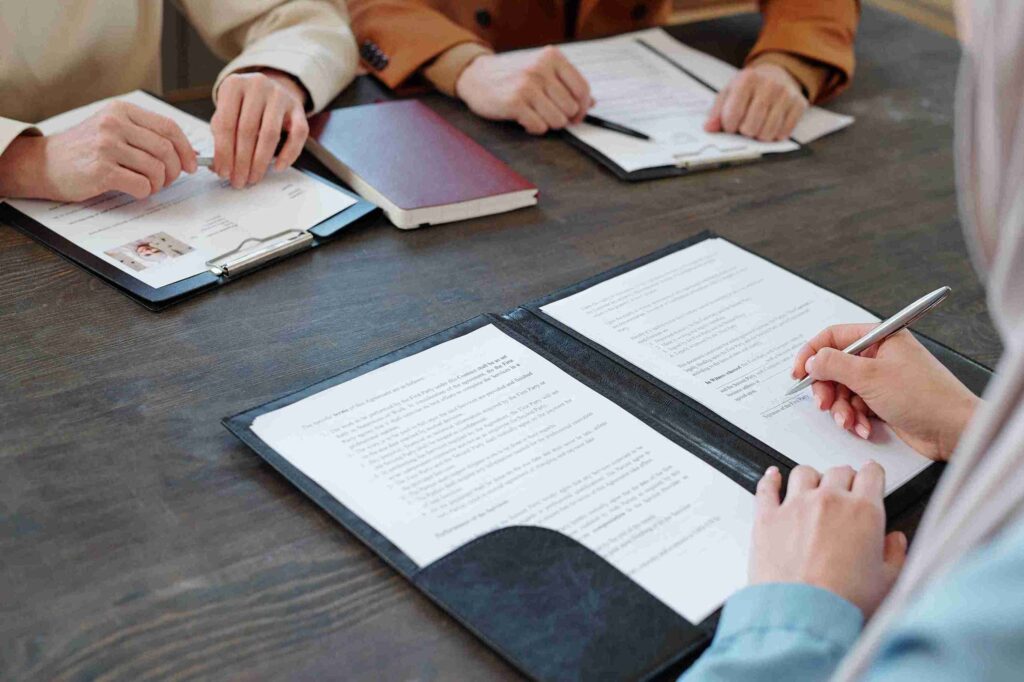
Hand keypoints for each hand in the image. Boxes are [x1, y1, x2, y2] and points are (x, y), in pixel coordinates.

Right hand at [0, 101, 195, 201]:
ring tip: (149, 186)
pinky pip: (141, 185)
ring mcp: (106, 146)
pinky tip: (135, 191)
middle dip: (174, 170)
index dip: (186, 149)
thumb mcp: (113, 130)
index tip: (191, 165)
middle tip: (168, 180)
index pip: (168, 127)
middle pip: (166, 149)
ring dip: (159, 184)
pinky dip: (145, 193)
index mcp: (121, 110)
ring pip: (156, 169)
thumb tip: (188, 153)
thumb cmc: (84, 150)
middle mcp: (114, 124)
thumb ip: (146, 135)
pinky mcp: (101, 170)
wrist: (44, 163)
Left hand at [211, 69, 308, 188]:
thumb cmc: (245, 106)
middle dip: (242, 161)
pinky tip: (278, 166)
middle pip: (248, 130)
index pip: (226, 123)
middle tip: (239, 180)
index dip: (224, 152)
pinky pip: (298, 134)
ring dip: (260, 161)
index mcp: (234, 85)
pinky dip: (288, 154)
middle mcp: (258, 86)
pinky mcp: (298, 108)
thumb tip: (218, 165)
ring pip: (270, 134)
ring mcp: (280, 96)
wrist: (270, 89)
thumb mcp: (227, 112)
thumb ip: (221, 135)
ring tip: (253, 177)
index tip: (223, 172)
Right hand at [455, 46, 593, 134]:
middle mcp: (541, 68)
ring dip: (547, 124)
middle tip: (547, 114)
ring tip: (534, 114)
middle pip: (571, 109)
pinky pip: (539, 127)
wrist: (475, 76)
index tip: (576, 116)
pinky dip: (534, 129)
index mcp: (552, 57)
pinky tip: (524, 120)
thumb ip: (566, 83)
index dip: (582, 108)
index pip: (582, 89)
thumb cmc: (511, 75)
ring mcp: (527, 85)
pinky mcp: (515, 102)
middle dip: (562, 117)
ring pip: (557, 121)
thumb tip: (590, 103)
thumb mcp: (540, 69)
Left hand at [704, 62, 807, 140]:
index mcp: (747, 79)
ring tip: (758, 126)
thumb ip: (716, 111)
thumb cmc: (749, 87)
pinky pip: (784, 132)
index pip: (732, 116)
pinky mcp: (799, 104)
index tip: (730, 125)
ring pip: (768, 133)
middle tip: (745, 125)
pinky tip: (771, 125)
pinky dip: (775, 135)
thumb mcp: (729, 92)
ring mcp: (786, 94)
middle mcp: (769, 84)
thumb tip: (709, 128)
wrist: (777, 73)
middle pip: (750, 127)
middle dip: (744, 132)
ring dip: (759, 136)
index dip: (728, 127)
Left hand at [751, 463, 906, 617]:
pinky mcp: (766, 517)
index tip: (871, 477)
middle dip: (845, 479)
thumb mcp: (888, 582)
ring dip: (812, 478)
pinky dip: (771, 479)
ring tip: (813, 489)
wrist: (803, 615)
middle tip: (845, 491)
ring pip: (804, 473)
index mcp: (863, 511)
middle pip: (839, 472)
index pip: (871, 474)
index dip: (872, 475)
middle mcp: (828, 501)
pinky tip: (774, 477)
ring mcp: (795, 506)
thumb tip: (895, 541)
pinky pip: (767, 487)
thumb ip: (896, 555)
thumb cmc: (844, 602)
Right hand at [793, 325, 980, 460]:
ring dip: (842, 409)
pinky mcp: (883, 401)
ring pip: (842, 390)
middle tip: (824, 404)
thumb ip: (834, 365)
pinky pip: (855, 406)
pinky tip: (865, 428)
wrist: (954, 431)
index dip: (812, 354)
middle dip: (827, 389)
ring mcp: (881, 379)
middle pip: (834, 367)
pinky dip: (855, 418)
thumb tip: (811, 361)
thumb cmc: (925, 397)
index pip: (833, 337)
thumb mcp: (870, 377)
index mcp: (880, 338)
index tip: (799, 373)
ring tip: (850, 421)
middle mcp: (879, 356)